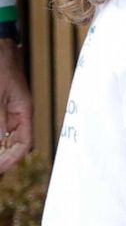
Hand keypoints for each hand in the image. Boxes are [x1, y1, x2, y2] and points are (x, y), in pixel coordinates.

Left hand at [0, 38, 31, 173]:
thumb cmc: (0, 66)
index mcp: (23, 112)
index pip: (23, 144)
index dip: (11, 159)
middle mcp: (17, 114)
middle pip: (13, 143)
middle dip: (3, 156)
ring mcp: (6, 110)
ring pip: (4, 135)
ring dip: (0, 146)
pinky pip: (0, 126)